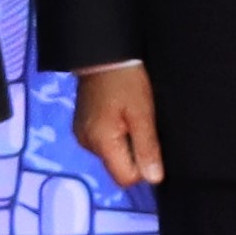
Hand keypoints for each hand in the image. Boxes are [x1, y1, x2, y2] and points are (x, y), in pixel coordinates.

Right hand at [74, 61, 162, 190]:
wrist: (102, 54)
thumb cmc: (126, 81)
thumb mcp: (143, 113)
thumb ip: (147, 147)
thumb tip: (154, 180)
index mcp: (101, 143)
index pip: (125, 178)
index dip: (143, 169)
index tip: (151, 145)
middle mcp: (87, 145)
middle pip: (117, 167)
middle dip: (134, 154)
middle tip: (142, 126)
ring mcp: (82, 136)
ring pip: (111, 155)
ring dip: (125, 144)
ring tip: (130, 118)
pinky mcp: (81, 127)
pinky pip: (103, 143)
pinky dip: (115, 136)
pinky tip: (119, 116)